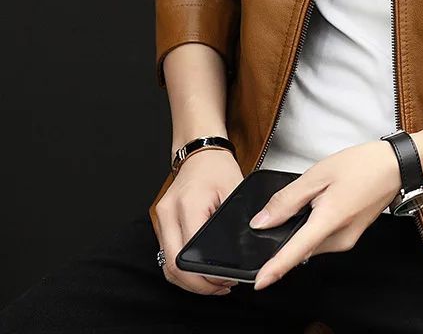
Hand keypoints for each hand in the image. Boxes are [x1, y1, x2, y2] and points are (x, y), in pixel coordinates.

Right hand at [152, 148, 242, 294]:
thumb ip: (236, 220)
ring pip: (167, 265)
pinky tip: (200, 271)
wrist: (200, 151)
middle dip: (198, 285)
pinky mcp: (162, 223)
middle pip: (173, 266)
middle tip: (222, 287)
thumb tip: (244, 248)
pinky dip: (182, 268)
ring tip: (214, 283)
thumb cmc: (217, 167)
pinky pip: (168, 254)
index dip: (206, 275)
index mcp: (188, 205)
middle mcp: (168, 214)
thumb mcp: (235, 190)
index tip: (226, 281)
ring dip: (188, 280)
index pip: (190, 253)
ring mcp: (161, 219)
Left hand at [248, 139, 402, 289]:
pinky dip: (316, 225)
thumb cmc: (362, 165)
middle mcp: (340, 239)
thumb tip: (263, 221)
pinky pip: (324, 237)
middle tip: (302, 197)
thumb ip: (288, 199)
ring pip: (312, 242)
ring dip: (305, 226)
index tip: (259, 282)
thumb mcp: (318, 174)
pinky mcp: (351, 236)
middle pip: (302, 246)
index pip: (295, 252)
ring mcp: (347, 240)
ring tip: (319, 194)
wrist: (395, 166)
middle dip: (291, 230)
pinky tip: (325, 201)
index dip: (275, 268)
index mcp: (329, 221)